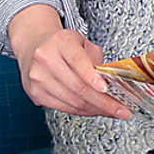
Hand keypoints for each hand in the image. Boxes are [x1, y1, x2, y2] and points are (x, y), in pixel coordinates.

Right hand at [8, 5, 131, 119]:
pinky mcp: (35, 93)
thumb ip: (95, 60)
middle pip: (78, 87)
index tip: (106, 89)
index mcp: (60, 42)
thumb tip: (112, 83)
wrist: (33, 46)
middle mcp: (46, 60)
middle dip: (103, 102)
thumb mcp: (81, 43)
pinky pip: (63, 108)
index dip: (92, 78)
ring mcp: (38, 78)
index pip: (78, 62)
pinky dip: (81, 111)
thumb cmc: (61, 45)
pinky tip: (92, 110)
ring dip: (94, 109)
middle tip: (120, 110)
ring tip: (109, 111)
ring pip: (72, 101)